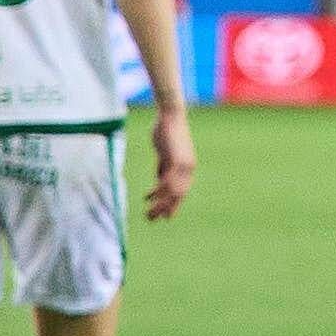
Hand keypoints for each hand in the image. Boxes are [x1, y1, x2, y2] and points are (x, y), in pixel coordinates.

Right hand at [141, 99, 195, 220]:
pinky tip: (148, 197)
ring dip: (159, 205)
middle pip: (177, 196)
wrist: (170, 115)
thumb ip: (164, 168)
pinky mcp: (176, 160)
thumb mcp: (165, 154)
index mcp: (187, 168)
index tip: (165, 218)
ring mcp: (184, 165)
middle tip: (151, 219)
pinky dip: (157, 191)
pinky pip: (166, 181)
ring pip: (172, 192)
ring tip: (147, 213)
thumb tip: (160, 181)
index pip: (181, 192)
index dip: (173, 206)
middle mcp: (188, 169)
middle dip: (164, 209)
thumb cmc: (166, 133)